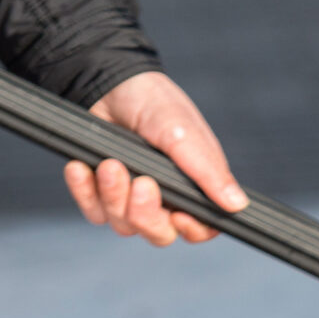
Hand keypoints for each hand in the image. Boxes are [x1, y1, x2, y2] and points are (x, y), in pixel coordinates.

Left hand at [64, 72, 246, 246]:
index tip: (179, 215)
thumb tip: (237, 204)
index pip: (201, 228)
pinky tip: (81, 167)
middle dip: (146, 214)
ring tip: (110, 163)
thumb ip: (208, 171)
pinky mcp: (101, 193)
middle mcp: (165, 198)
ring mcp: (130, 198)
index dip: (191, 230)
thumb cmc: (153, 103)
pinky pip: (93, 212)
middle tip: (141, 182)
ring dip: (114, 196)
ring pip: (124, 225)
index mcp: (193, 186)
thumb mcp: (184, 134)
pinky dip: (85, 192)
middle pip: (159, 234)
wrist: (107, 84)